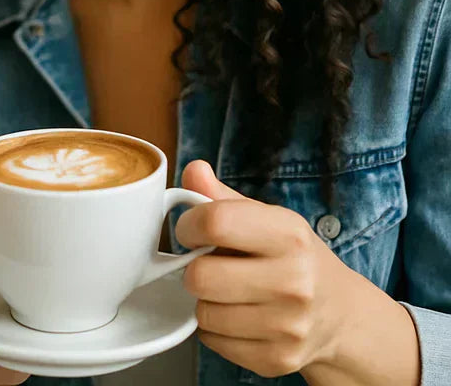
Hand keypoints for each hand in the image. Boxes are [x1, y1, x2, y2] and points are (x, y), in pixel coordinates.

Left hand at [175, 160, 367, 378]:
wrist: (340, 314)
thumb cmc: (293, 257)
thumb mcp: (265, 217)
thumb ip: (221, 195)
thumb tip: (193, 170)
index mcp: (288, 235)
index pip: (215, 222)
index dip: (189, 225)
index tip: (190, 230)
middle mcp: (294, 281)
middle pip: (201, 276)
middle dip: (195, 267)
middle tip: (208, 264)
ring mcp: (288, 325)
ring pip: (203, 312)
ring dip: (205, 300)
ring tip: (226, 290)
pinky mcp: (277, 358)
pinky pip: (213, 341)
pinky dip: (214, 329)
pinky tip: (236, 314)